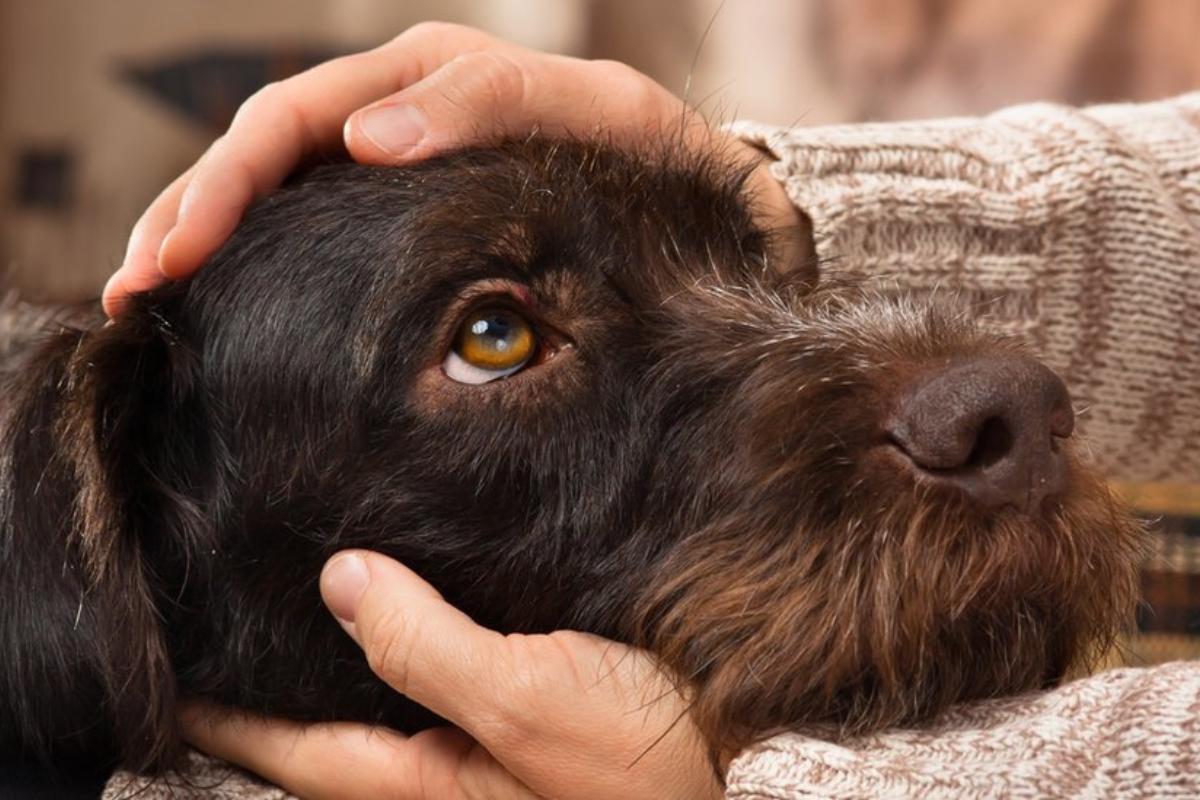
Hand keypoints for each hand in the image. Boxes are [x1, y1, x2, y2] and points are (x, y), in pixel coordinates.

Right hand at [105, 21, 801, 315]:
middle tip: (136, 292)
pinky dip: (255, 257)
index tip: (181, 255)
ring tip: (144, 302)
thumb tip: (367, 137)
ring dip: (201, 234)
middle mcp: (399, 110)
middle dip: (191, 213)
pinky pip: (314, 223)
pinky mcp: (407, 211)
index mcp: (431, 78)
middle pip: (263, 149)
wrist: (701, 198)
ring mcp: (398, 160)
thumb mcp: (599, 113)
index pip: (298, 117)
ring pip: (275, 185)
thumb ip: (491, 105)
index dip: (230, 182)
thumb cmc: (657, 160)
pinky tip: (217, 300)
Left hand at [181, 551, 721, 799]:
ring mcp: (482, 751)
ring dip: (336, 660)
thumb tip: (341, 582)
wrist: (743, 758)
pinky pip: (440, 682)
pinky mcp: (525, 720)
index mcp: (423, 784)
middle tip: (220, 620)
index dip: (224, 712)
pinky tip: (407, 603)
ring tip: (295, 604)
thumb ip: (426, 647)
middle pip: (328, 729)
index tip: (168, 665)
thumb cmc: (641, 757)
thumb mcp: (527, 701)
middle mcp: (441, 773)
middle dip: (271, 682)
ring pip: (382, 703)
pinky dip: (406, 644)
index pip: (292, 746)